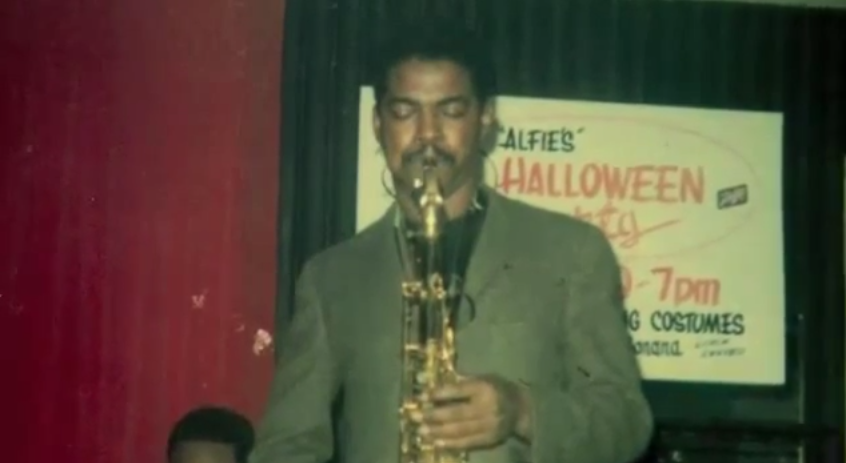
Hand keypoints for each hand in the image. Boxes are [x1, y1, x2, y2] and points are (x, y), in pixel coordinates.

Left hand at [414, 375, 531, 450]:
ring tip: (421, 431)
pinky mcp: (490, 439)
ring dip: (438, 432)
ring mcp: (490, 425)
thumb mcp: (482, 378)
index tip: (422, 397)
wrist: (521, 409)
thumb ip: (461, 381)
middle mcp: (487, 407)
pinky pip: (468, 443)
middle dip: (434, 416)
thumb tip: (432, 385)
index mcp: (484, 387)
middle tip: (416, 417)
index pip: (458, 391)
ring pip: (459, 430)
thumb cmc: (497, 388)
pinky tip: (436, 442)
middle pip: (456, 413)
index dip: (439, 394)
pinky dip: (450, 444)